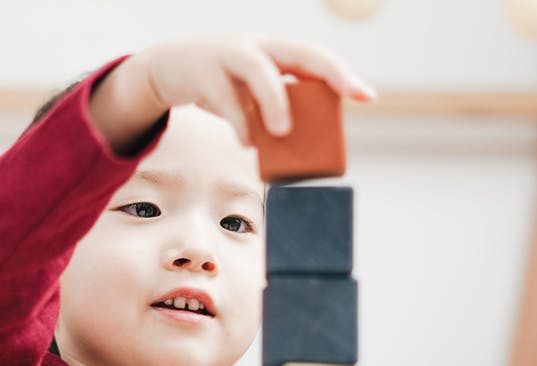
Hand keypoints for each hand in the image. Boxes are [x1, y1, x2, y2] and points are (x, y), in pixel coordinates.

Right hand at [89, 35, 374, 151]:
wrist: (170, 68)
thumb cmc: (221, 83)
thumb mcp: (250, 92)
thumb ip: (273, 110)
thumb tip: (298, 147)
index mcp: (274, 51)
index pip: (316, 57)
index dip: (342, 74)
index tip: (367, 96)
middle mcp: (257, 46)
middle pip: (298, 52)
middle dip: (328, 71)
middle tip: (348, 96)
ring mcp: (227, 55)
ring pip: (257, 69)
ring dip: (274, 99)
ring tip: (283, 132)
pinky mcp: (202, 73)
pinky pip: (225, 98)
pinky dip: (239, 122)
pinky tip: (248, 143)